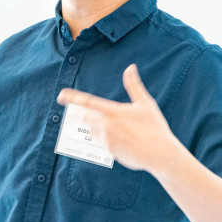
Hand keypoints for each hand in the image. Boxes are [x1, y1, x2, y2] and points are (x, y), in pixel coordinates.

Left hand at [57, 64, 179, 172]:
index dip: (73, 98)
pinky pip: (99, 142)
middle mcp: (106, 125)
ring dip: (88, 126)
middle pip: (84, 117)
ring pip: (90, 130)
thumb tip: (130, 67)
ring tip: (93, 123)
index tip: (61, 95)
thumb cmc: (154, 127)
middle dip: (78, 113)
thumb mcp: (145, 103)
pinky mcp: (109, 151)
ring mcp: (106, 140)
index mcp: (113, 111)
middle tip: (73, 111)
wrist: (160, 154)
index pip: (88, 102)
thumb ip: (134, 85)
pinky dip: (100, 138)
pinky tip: (109, 137)